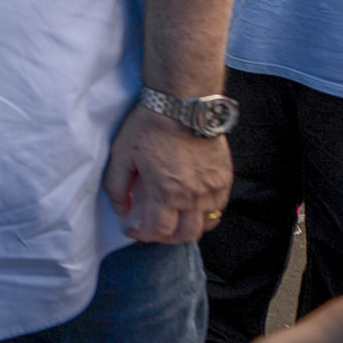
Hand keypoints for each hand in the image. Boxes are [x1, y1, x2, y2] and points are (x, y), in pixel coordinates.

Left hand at [103, 103, 231, 242]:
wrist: (182, 104)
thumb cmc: (149, 127)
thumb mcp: (121, 155)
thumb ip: (118, 188)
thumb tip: (122, 210)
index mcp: (167, 192)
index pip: (159, 232)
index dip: (143, 236)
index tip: (133, 229)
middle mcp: (194, 195)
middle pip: (185, 235)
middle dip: (165, 238)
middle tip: (152, 228)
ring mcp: (213, 188)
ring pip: (205, 224)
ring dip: (187, 228)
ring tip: (172, 219)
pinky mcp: (224, 178)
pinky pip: (219, 208)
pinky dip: (205, 214)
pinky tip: (191, 206)